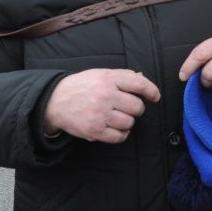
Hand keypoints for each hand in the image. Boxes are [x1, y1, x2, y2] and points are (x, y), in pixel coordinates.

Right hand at [44, 69, 159, 142]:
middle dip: (136, 108)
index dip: (151, 91)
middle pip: (137, 106)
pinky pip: (119, 136)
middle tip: (127, 107)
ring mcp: (100, 114)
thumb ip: (122, 76)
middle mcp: (105, 95)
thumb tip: (142, 78)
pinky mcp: (94, 130)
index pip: (138, 84)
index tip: (155, 97)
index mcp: (108, 79)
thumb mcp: (100, 74)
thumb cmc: (82, 86)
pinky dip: (121, 134)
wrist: (56, 101)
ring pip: (129, 122)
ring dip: (128, 121)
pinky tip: (115, 128)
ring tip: (118, 117)